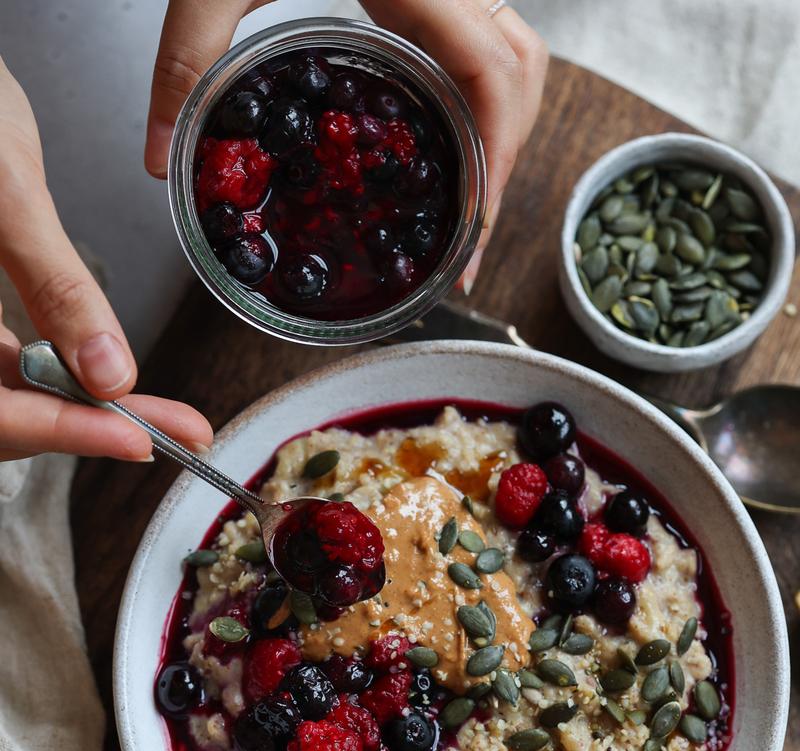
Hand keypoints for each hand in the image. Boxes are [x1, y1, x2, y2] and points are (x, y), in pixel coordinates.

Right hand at [0, 60, 212, 462]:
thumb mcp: (4, 188)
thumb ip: (56, 284)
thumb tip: (109, 372)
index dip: (63, 431)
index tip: (136, 438)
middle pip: (5, 415)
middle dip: (89, 429)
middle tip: (171, 433)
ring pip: (11, 396)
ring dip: (86, 411)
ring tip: (162, 417)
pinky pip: (10, 367)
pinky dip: (63, 378)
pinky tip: (111, 381)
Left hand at [144, 0, 547, 289]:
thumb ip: (182, 64)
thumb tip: (160, 160)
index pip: (492, 73)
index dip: (494, 159)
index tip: (470, 227)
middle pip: (523, 74)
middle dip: (503, 162)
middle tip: (464, 240)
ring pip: (520, 56)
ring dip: (503, 132)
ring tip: (464, 203)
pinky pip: (492, 40)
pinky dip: (484, 101)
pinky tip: (447, 144)